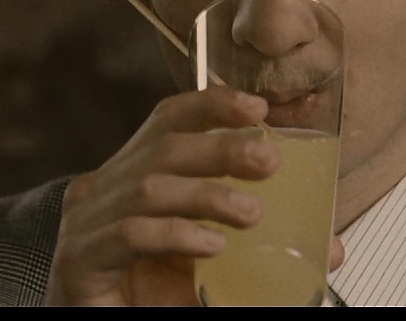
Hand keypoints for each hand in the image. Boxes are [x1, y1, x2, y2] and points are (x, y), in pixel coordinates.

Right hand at [44, 86, 337, 305]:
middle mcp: (101, 192)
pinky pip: (130, 234)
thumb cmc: (143, 299)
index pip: (165, 122)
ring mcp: (84, 225)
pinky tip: (209, 244)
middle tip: (268, 160)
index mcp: (128, 179)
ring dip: (206, 195)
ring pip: (149, 188)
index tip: (257, 109)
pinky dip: (175, 235)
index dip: (209, 106)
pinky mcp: (79, 261)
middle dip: (219, 147)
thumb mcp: (204, 262)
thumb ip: (251, 247)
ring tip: (250, 212)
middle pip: (162, 149)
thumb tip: (326, 247)